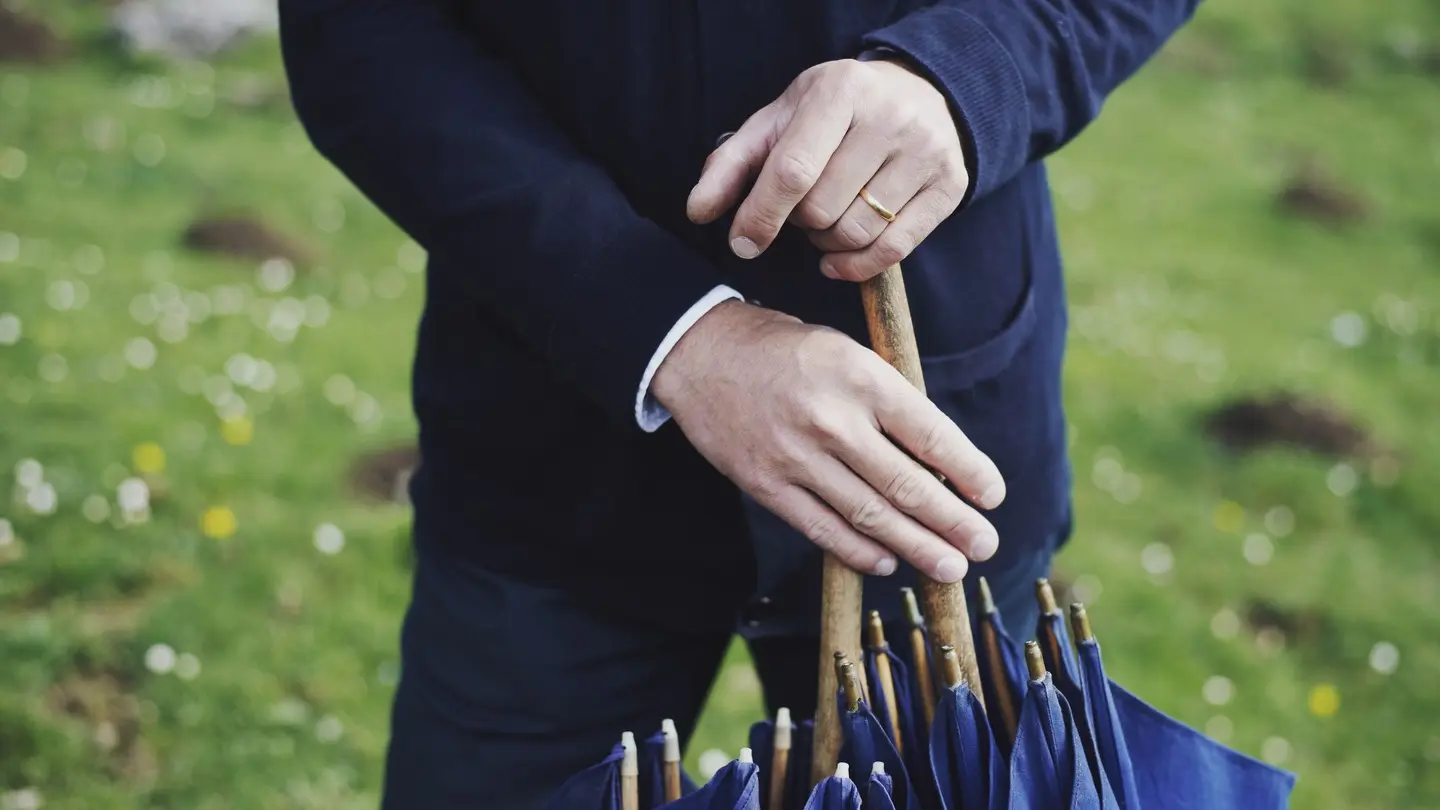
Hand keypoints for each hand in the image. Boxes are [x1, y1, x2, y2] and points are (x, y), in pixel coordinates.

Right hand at [651, 300, 1004, 581]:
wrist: (700, 352)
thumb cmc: (786, 350)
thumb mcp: (847, 353)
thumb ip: (888, 401)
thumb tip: (938, 460)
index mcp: (860, 377)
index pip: (931, 435)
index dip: (969, 472)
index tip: (993, 496)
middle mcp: (832, 419)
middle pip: (907, 485)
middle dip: (954, 522)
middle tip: (985, 546)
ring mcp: (796, 457)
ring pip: (869, 515)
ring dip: (917, 546)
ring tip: (949, 566)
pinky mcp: (765, 484)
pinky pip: (821, 528)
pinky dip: (859, 551)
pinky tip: (888, 561)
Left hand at [686, 59, 967, 282]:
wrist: (916, 94)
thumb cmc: (832, 114)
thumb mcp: (777, 123)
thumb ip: (730, 165)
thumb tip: (697, 212)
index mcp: (840, 92)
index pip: (793, 171)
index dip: (761, 216)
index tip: (742, 243)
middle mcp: (890, 118)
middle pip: (822, 210)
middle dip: (799, 224)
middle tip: (801, 208)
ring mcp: (926, 152)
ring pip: (856, 234)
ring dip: (827, 243)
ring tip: (825, 218)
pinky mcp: (950, 186)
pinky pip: (893, 251)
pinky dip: (856, 266)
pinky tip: (838, 256)